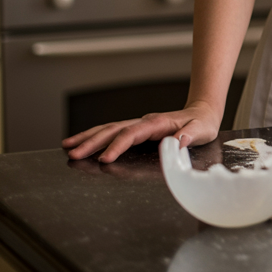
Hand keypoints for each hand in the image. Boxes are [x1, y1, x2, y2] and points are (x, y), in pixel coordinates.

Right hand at [62, 100, 221, 163]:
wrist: (203, 112)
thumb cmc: (202, 123)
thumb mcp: (202, 129)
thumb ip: (190, 135)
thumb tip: (177, 141)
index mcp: (158, 123)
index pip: (132, 134)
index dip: (118, 146)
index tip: (105, 158)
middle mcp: (144, 122)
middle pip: (113, 130)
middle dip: (92, 142)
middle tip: (73, 154)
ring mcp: (139, 124)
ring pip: (109, 129)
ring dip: (88, 137)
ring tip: (68, 146)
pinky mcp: (137, 129)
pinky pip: (113, 132)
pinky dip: (96, 136)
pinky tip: (83, 143)